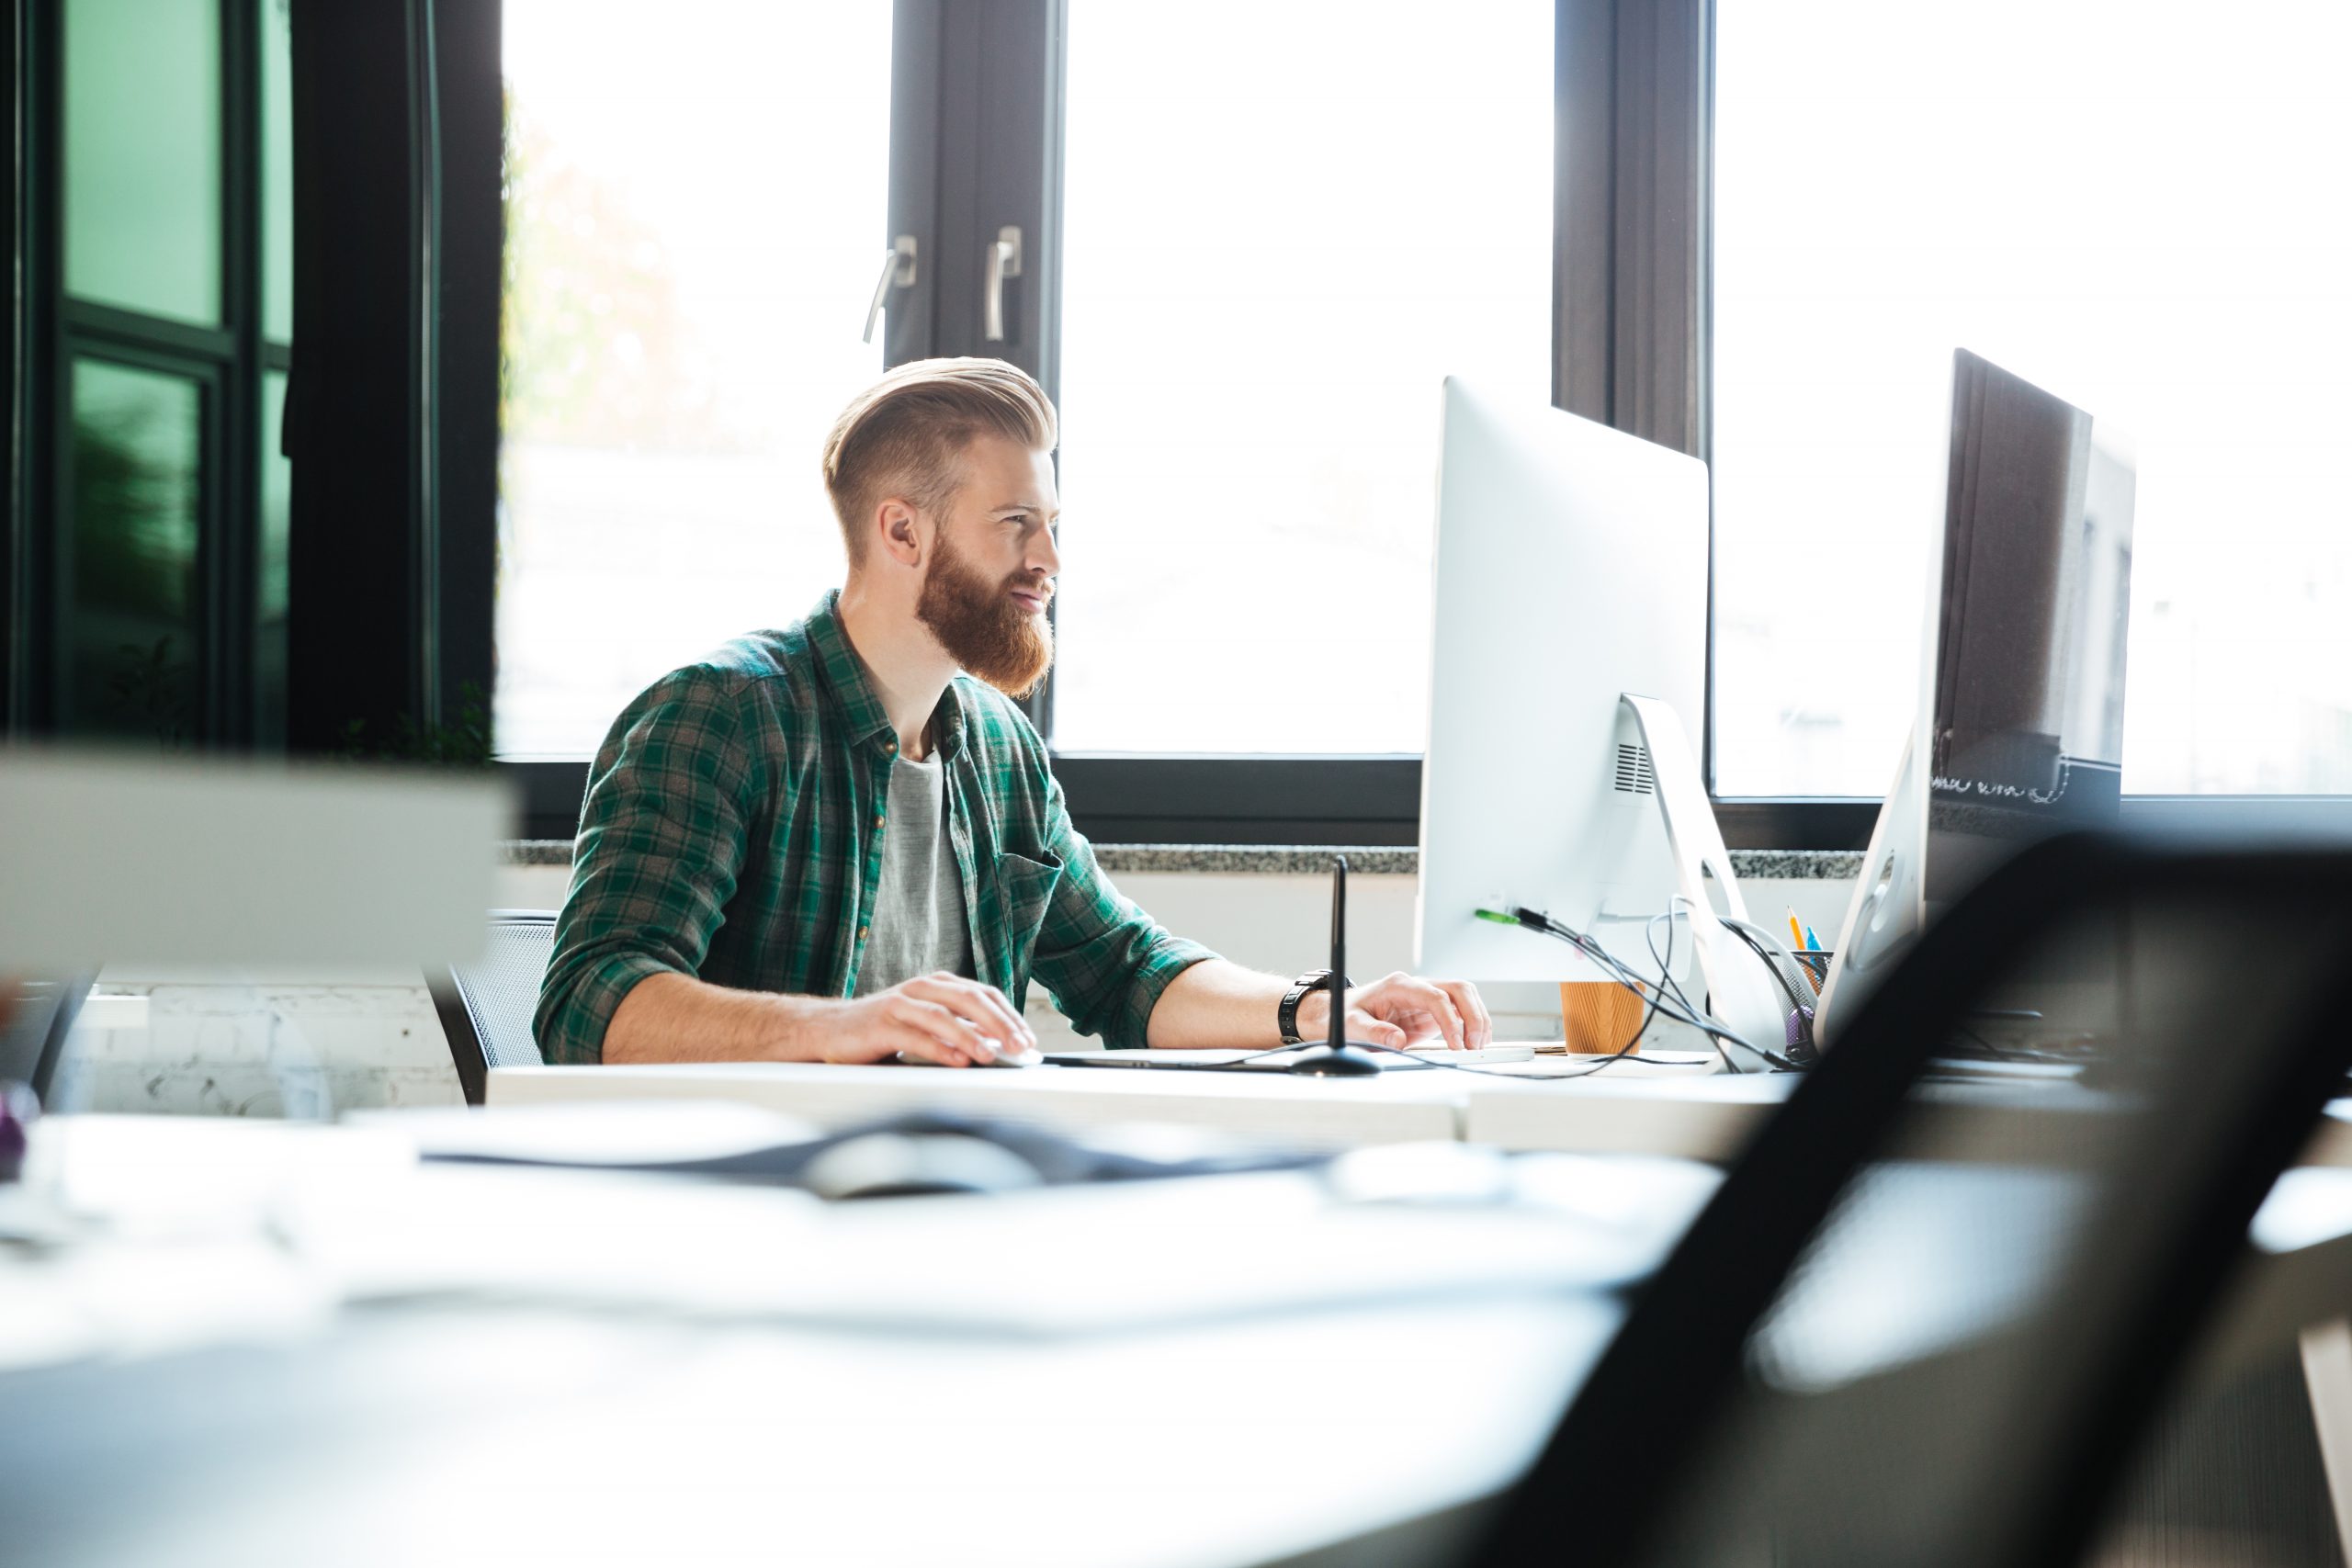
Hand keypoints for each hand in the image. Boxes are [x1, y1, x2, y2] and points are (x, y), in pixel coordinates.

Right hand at [802, 972, 1037, 1066]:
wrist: (829, 1029)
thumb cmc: (883, 1029)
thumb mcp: (926, 1024)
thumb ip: (958, 1030)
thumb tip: (998, 1047)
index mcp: (937, 984)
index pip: (984, 994)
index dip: (1009, 1015)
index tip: (1028, 1039)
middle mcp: (921, 988)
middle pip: (969, 1000)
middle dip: (999, 1024)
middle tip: (1020, 1047)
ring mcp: (900, 1003)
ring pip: (944, 1016)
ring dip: (971, 1037)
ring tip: (992, 1055)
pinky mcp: (881, 1023)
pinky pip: (915, 1036)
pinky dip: (939, 1049)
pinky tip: (957, 1061)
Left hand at [1295, 972, 1491, 1051]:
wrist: (1339, 1013)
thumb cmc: (1344, 1015)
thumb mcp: (1351, 1025)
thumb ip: (1374, 1032)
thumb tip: (1397, 1041)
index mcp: (1399, 985)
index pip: (1435, 996)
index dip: (1450, 1019)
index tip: (1456, 1043)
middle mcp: (1417, 987)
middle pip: (1458, 989)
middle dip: (1473, 1015)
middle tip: (1475, 1045)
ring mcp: (1426, 997)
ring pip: (1464, 996)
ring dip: (1477, 1019)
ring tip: (1478, 1046)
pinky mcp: (1430, 1011)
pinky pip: (1460, 1011)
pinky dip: (1472, 1024)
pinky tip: (1474, 1042)